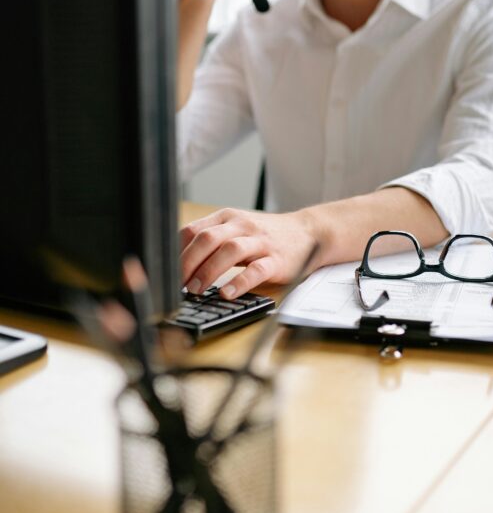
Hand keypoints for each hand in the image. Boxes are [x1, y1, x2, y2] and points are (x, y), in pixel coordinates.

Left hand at [179, 207, 320, 298]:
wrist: (308, 232)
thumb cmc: (265, 235)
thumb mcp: (236, 229)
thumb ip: (211, 240)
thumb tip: (177, 262)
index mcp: (227, 218)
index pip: (193, 230)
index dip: (176, 252)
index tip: (165, 272)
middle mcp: (242, 226)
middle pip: (208, 239)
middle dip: (187, 263)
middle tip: (177, 284)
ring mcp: (260, 242)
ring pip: (230, 251)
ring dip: (209, 271)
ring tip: (196, 290)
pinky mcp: (277, 260)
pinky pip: (256, 270)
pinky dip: (239, 282)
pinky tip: (227, 294)